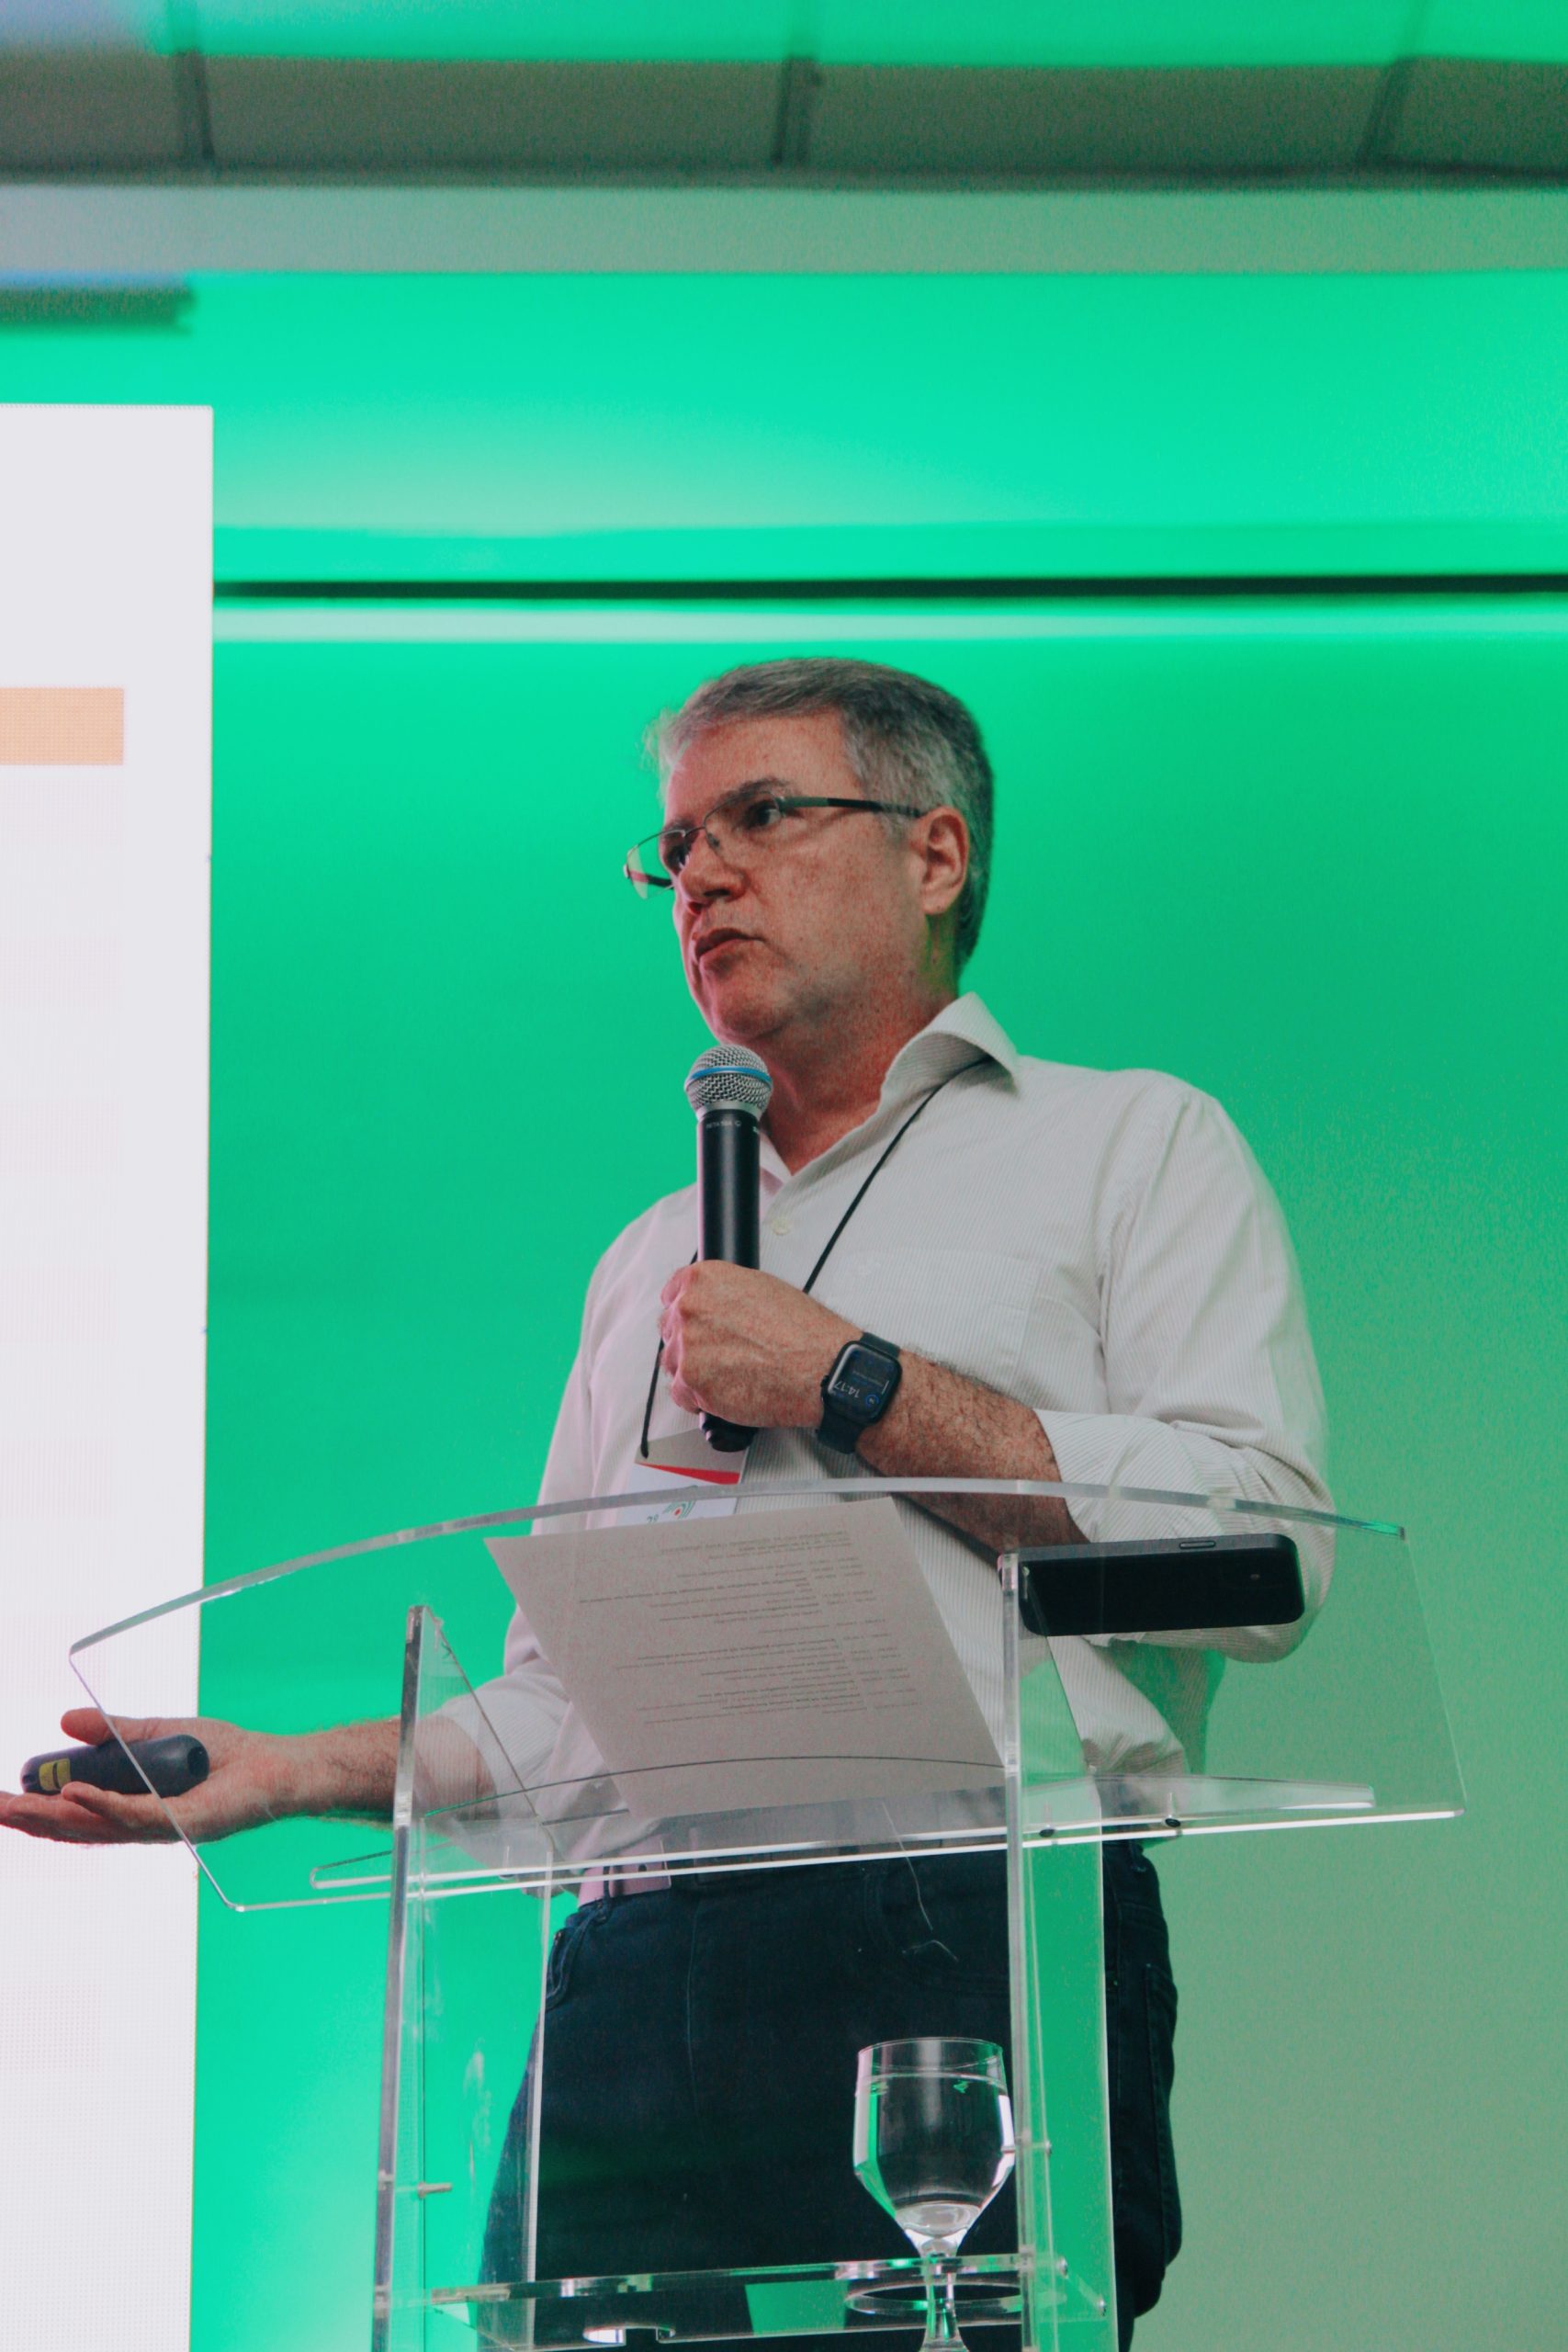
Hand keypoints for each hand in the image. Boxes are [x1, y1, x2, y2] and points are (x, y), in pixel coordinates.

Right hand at [0, 1707, 307, 1846]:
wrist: (277, 1765)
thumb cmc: (227, 1755)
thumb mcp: (160, 1732)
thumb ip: (115, 1731)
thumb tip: (65, 1721)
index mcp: (133, 1810)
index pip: (75, 1816)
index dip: (38, 1810)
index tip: (3, 1798)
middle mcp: (142, 1826)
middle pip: (76, 1828)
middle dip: (30, 1819)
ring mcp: (162, 1828)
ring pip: (98, 1826)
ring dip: (54, 1816)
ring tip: (16, 1806)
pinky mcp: (185, 1822)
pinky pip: (136, 1814)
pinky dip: (101, 1805)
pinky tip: (72, 1796)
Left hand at [659, 1262, 854, 1433]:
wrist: (818, 1367)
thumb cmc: (802, 1332)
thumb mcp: (763, 1289)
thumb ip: (726, 1294)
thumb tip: (715, 1306)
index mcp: (705, 1280)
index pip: (672, 1294)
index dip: (688, 1313)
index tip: (696, 1324)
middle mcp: (689, 1309)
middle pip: (671, 1329)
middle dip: (692, 1342)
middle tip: (721, 1353)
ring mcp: (687, 1346)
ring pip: (674, 1362)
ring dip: (695, 1370)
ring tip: (728, 1375)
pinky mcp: (691, 1382)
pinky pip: (681, 1393)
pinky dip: (700, 1397)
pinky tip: (725, 1391)